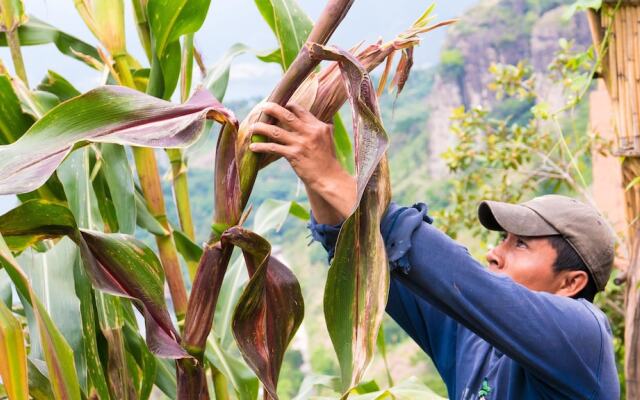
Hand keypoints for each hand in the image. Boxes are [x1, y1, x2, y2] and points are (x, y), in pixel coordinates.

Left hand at [249, 102, 355, 222]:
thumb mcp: (327, 139)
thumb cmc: (327, 160)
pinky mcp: (294, 155)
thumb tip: (312, 120)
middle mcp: (309, 132)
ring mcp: (301, 143)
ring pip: (276, 131)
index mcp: (318, 126)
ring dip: (261, 128)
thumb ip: (319, 128)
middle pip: (287, 116)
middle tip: (262, 107)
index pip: (300, 110)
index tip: (278, 106)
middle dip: (272, 109)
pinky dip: (262, 147)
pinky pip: (273, 148)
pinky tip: (253, 147)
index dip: (288, 106)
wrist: (329, 178)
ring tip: (252, 127)